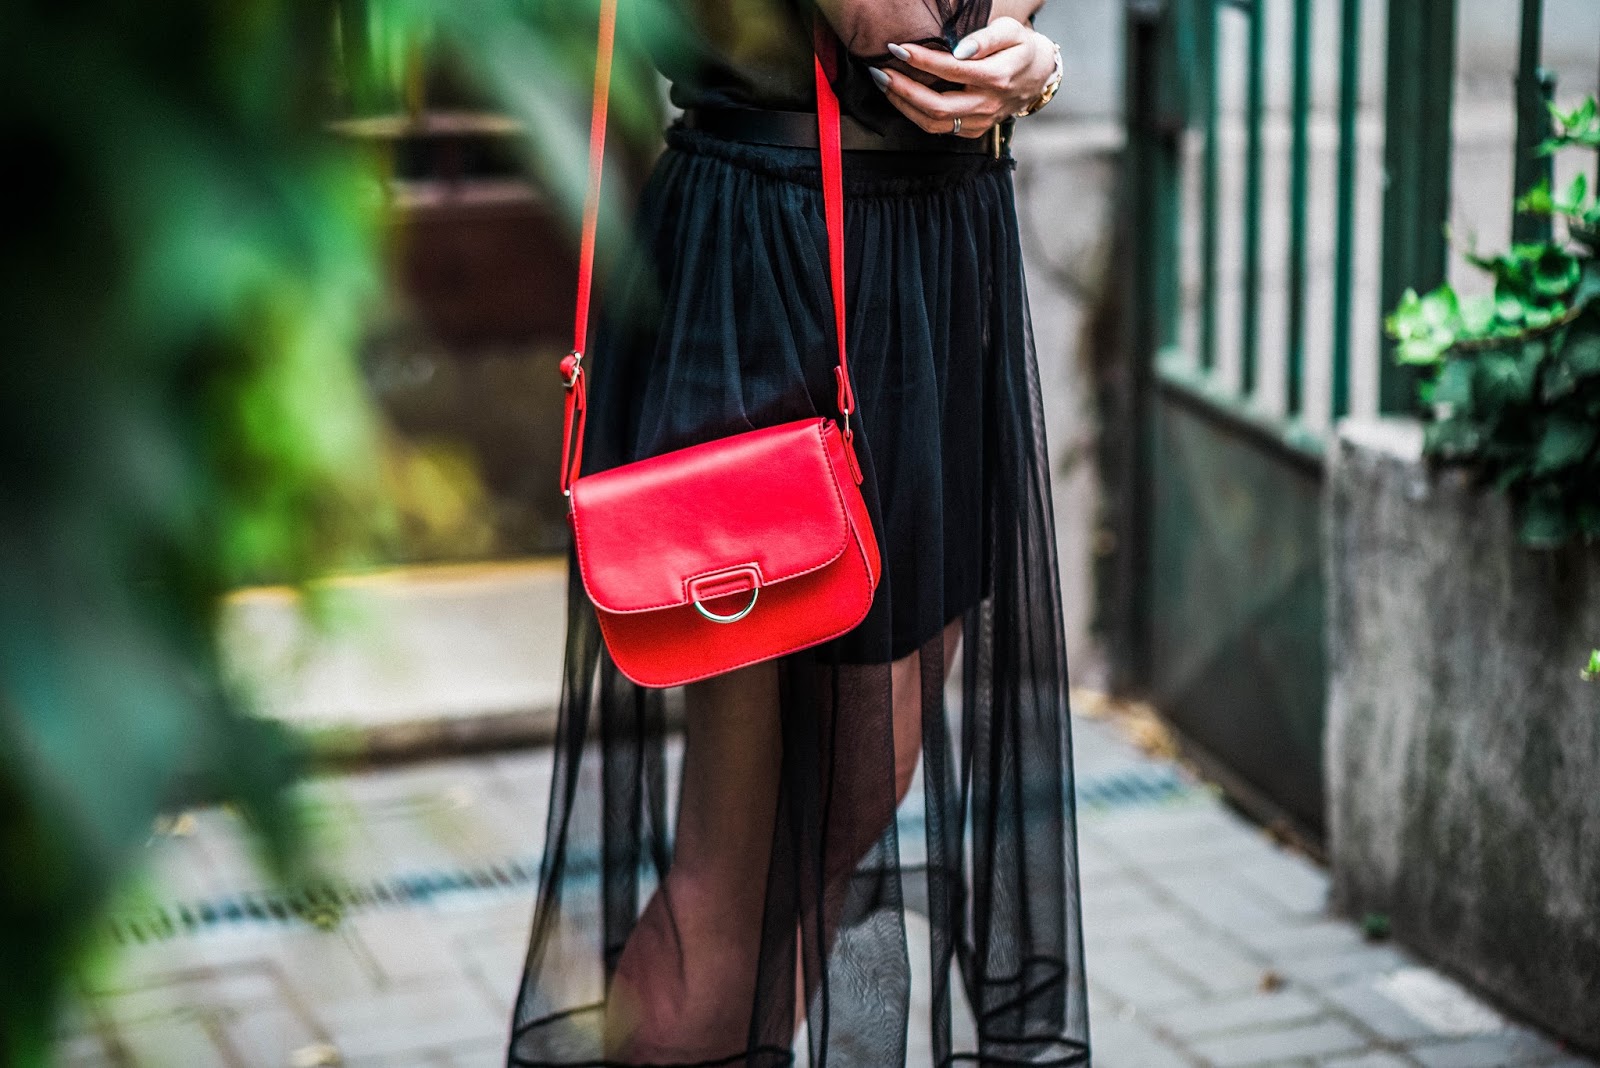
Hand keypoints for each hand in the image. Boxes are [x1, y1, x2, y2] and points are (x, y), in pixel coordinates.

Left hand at [870, 17, 1057, 138]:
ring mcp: (980, 121)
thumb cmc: (1020, 48)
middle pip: (937, 105)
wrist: (1038, 76)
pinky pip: (938, 129)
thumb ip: (985, 38)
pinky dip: (915, 114)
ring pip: (933, 122)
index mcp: (997, 76)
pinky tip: (901, 98)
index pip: (951, 70)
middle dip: (903, 90)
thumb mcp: (1010, 31)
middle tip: (880, 72)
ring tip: (883, 85)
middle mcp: (987, 103)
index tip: (898, 48)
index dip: (921, 60)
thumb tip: (959, 50)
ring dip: (903, 105)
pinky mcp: (973, 130)